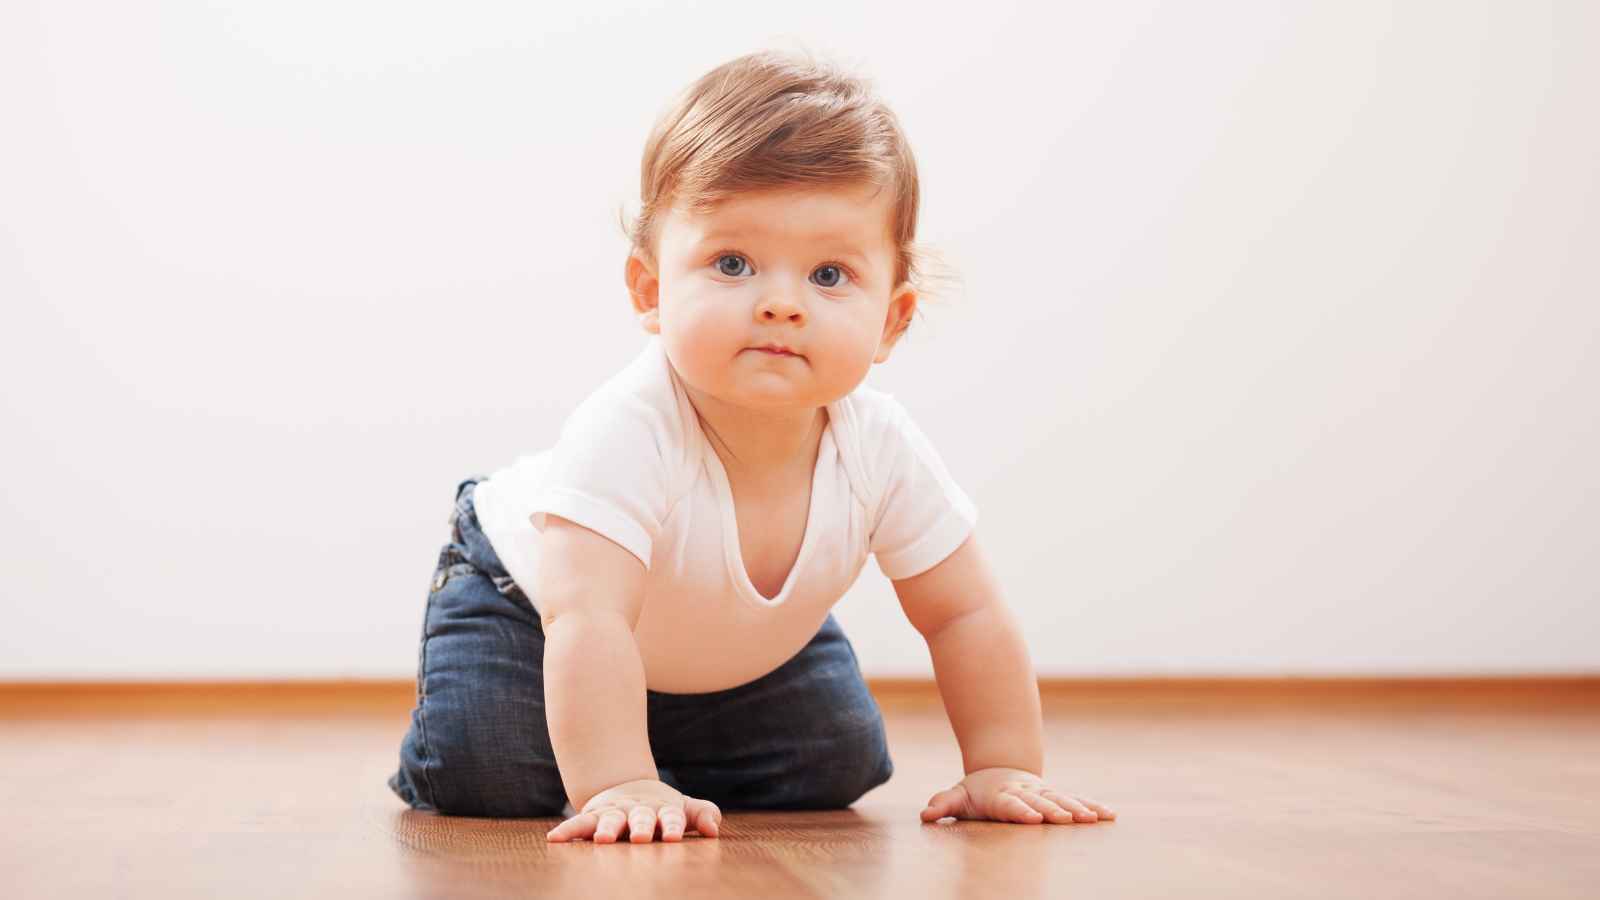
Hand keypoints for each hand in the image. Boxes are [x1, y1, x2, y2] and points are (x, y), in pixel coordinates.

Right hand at [546, 778, 721, 843]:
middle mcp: (638, 810)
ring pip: (609, 820)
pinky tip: (555, 838)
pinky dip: (568, 830)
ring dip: (605, 829)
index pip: (672, 816)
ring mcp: (615, 813)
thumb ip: (703, 814)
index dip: (672, 826)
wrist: (627, 789)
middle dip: (640, 827)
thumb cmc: (661, 810)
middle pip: (640, 817)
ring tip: (602, 839)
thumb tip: (713, 828)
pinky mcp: (594, 817)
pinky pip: (580, 824)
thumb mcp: (684, 810)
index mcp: (663, 810)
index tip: (672, 837)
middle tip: (640, 837)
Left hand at [920, 767, 1115, 824]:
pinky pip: (1076, 800)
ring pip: (1063, 799)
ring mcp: (1043, 793)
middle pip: (1041, 803)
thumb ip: (944, 804)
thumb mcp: (959, 796)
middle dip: (1055, 811)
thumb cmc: (978, 791)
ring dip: (1079, 809)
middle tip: (1069, 820)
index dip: (1021, 811)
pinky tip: (1109, 815)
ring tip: (1093, 818)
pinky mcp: (1056, 796)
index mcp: (1003, 795)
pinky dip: (1093, 806)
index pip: (1011, 804)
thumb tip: (925, 815)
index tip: (1033, 818)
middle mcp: (1026, 792)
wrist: (999, 768)